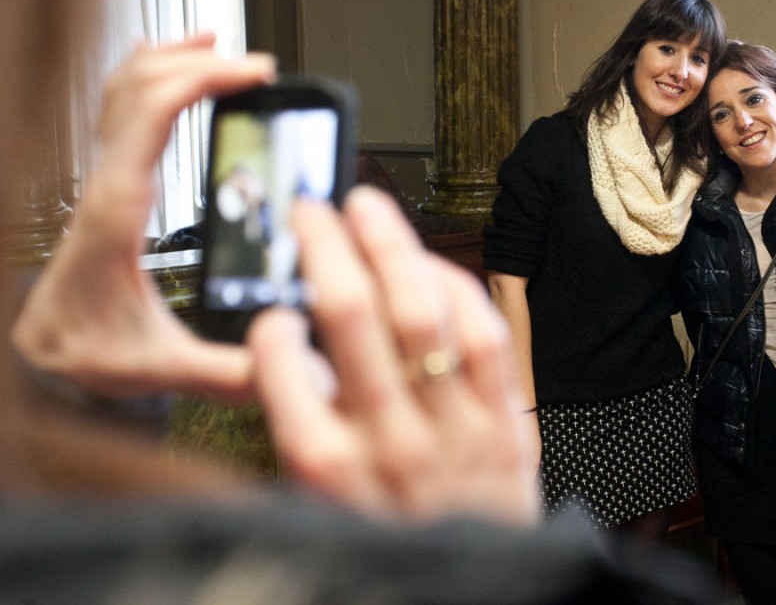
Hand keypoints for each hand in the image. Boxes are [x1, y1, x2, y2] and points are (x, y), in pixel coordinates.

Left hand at [12, 35, 275, 400]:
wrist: (41, 350)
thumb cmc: (88, 348)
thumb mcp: (159, 367)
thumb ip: (224, 372)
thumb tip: (284, 364)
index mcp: (120, 209)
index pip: (153, 114)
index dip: (205, 80)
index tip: (254, 74)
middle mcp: (107, 181)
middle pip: (142, 84)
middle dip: (202, 62)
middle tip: (256, 68)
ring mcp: (104, 177)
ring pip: (125, 88)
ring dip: (172, 58)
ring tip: (219, 47)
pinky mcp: (111, 184)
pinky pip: (121, 108)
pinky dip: (148, 75)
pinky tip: (171, 70)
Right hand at [249, 187, 539, 524]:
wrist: (475, 596)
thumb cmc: (392, 542)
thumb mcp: (321, 504)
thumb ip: (302, 428)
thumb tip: (288, 355)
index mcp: (325, 466)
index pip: (280, 366)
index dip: (270, 321)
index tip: (271, 310)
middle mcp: (388, 439)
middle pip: (350, 314)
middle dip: (325, 246)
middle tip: (311, 212)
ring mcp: (452, 426)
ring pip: (419, 311)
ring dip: (390, 244)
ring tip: (368, 208)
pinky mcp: (505, 421)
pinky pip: (482, 336)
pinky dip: (454, 288)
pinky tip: (430, 264)